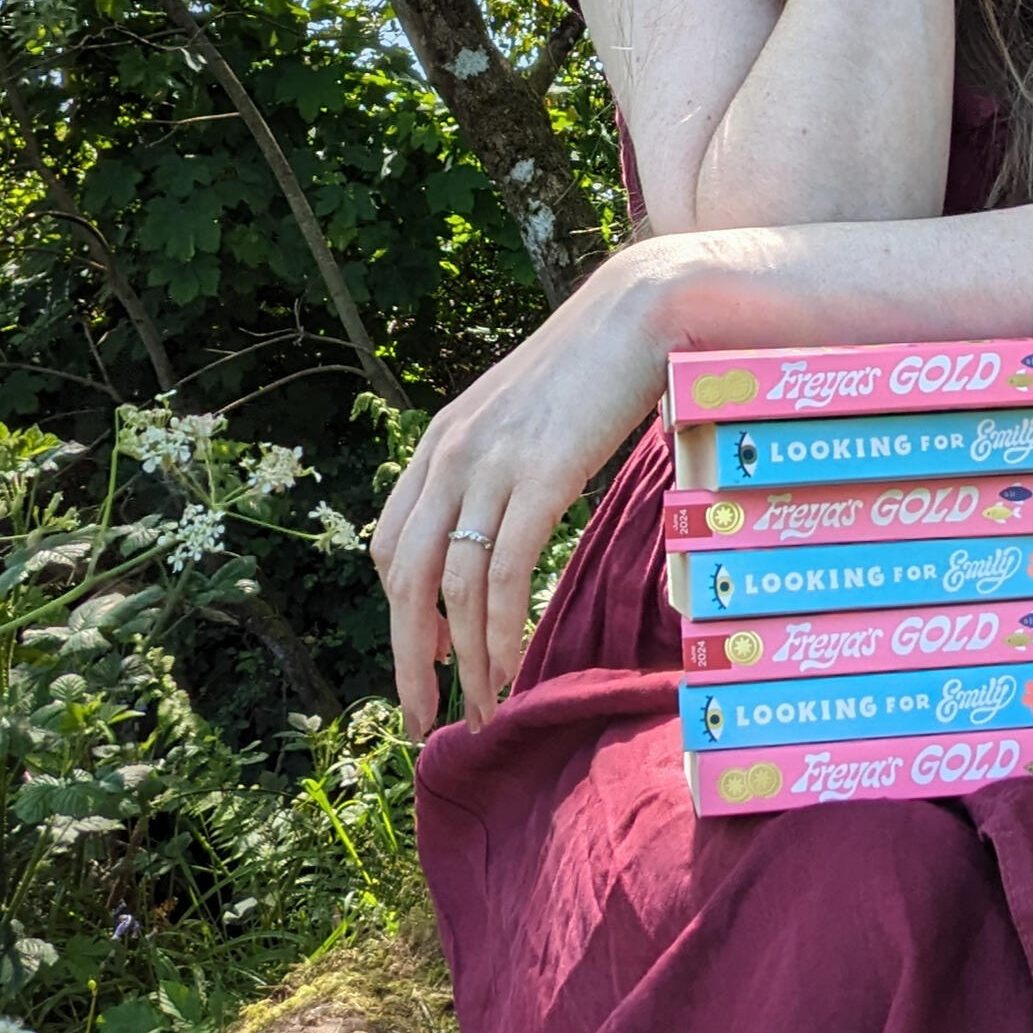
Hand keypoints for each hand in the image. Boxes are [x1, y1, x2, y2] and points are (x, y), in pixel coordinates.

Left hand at [370, 242, 678, 736]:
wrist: (638, 313)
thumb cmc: (595, 364)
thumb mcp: (526, 415)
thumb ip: (501, 463)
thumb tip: (505, 520)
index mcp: (441, 442)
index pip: (394, 545)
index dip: (403, 612)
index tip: (427, 659)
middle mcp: (450, 455)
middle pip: (407, 580)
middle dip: (410, 660)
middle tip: (425, 718)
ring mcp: (491, 466)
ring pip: (454, 589)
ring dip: (463, 662)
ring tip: (480, 709)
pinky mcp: (540, 477)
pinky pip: (504, 574)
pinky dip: (500, 631)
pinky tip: (509, 666)